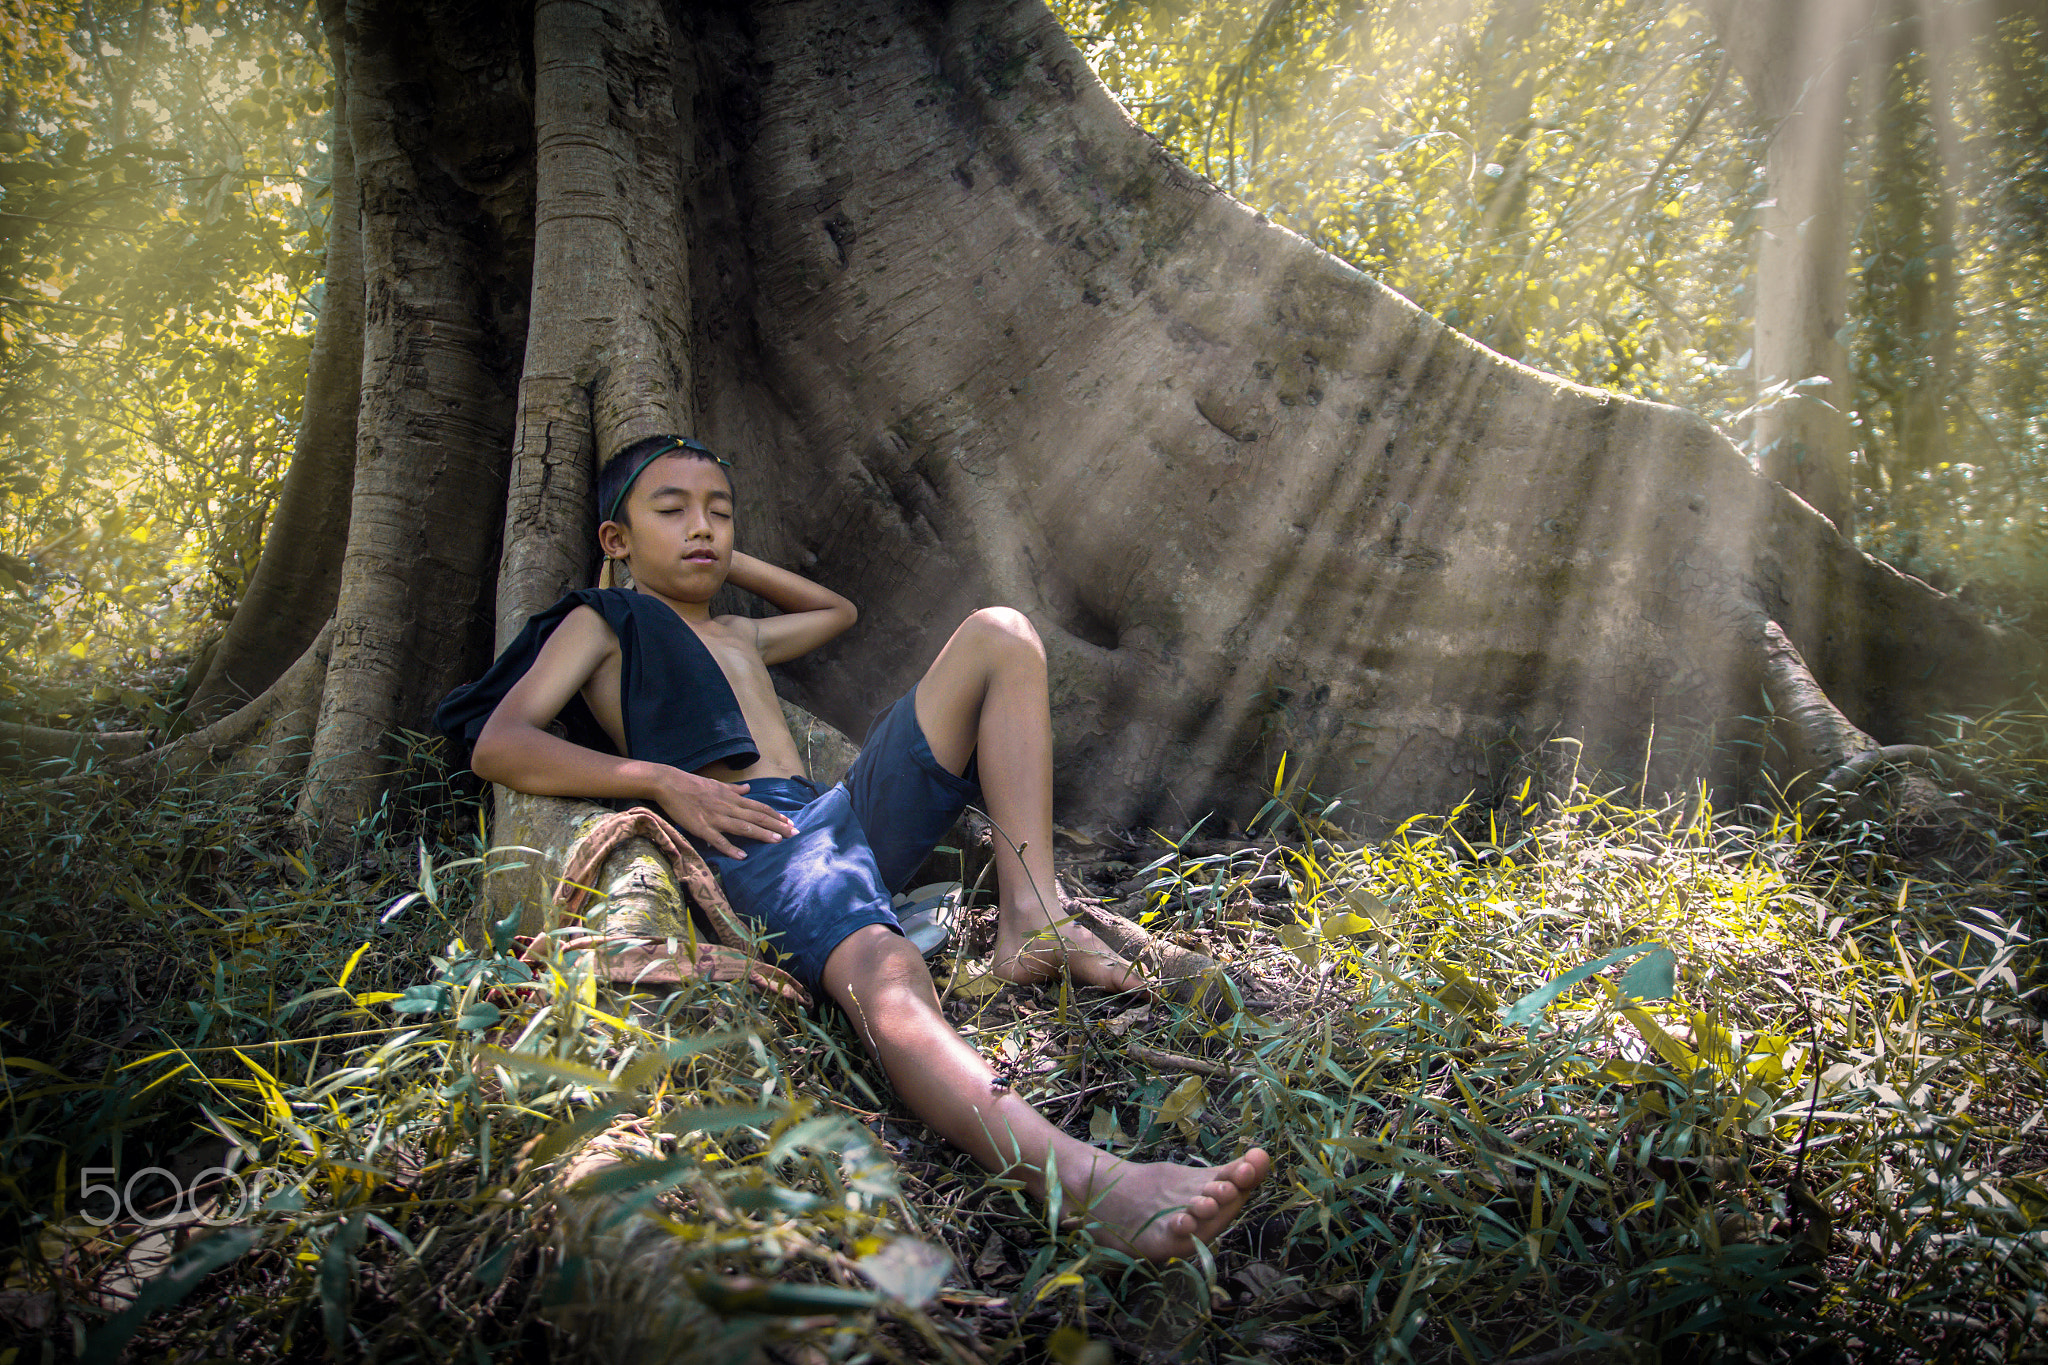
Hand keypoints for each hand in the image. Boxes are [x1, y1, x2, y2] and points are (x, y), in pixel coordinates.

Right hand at [652, 768, 798, 857]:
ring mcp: (716, 817)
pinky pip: (718, 839)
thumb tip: (749, 788)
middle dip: (776, 826)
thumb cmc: (693, 785)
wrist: (670, 784)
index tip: (790, 822)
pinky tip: (742, 856)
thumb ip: (734, 789)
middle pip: (757, 817)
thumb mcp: (718, 785)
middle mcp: (728, 807)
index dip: (775, 815)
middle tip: (794, 834)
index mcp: (732, 798)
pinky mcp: (702, 827)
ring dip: (761, 834)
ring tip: (777, 841)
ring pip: (743, 827)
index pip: (759, 807)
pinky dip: (730, 848)